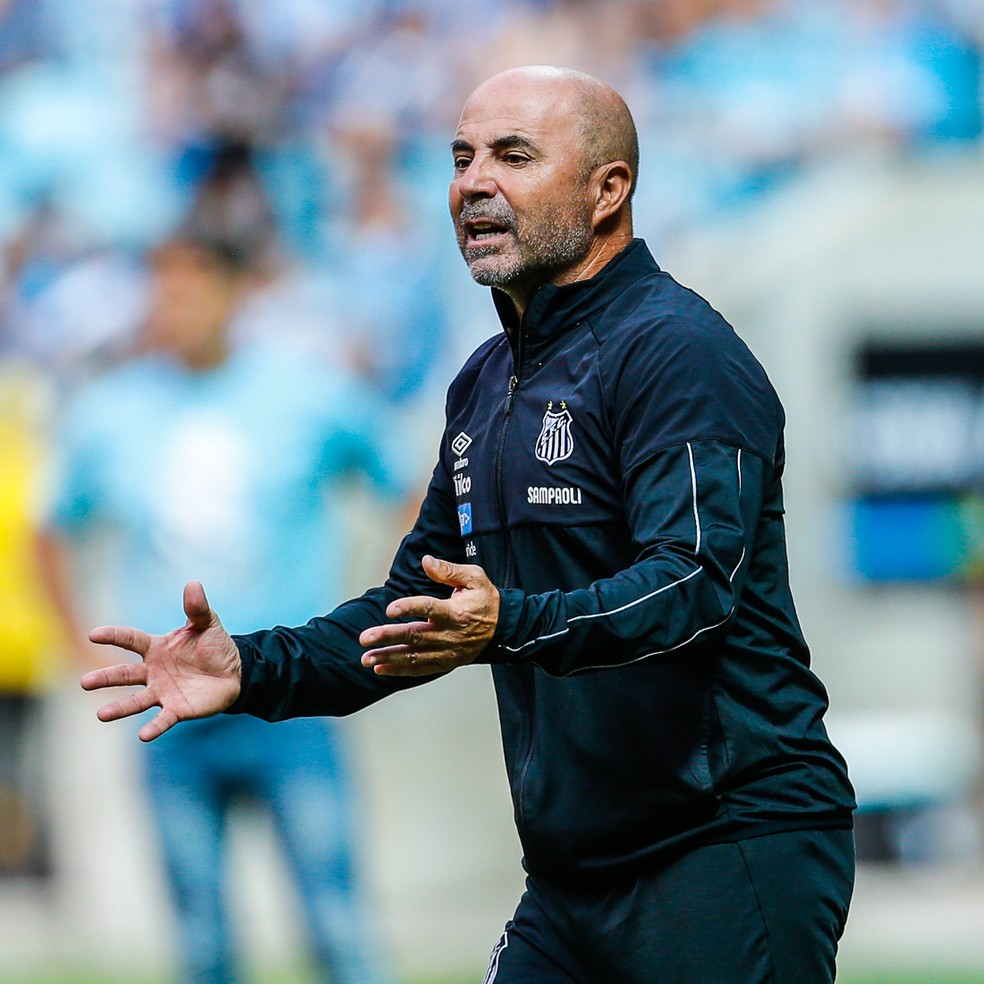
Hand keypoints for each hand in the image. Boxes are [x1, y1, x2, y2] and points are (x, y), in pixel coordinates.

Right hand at [81, 581, 241, 741]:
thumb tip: (193, 584)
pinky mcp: (177, 709)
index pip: (131, 640)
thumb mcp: (208, 623)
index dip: (113, 636)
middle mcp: (153, 671)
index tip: (93, 634)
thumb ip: (197, 607)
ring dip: (120, 708)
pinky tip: (143, 735)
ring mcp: (163, 692)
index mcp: (157, 648)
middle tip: (84, 682)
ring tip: (101, 715)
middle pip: (125, 674)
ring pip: (136, 700)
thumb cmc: (215, 646)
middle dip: (105, 678)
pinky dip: (154, 727)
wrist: (234, 672)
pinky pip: (163, 720)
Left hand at [359, 555, 498, 676]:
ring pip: (414, 656)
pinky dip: (400, 670)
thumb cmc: (486, 599)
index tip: (389, 609)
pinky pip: (420, 669)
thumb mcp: (474, 578)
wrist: (504, 628)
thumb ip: (449, 570)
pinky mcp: (446, 662)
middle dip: (387, 637)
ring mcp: (447, 651)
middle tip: (364, 638)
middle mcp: (450, 634)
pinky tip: (380, 668)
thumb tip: (426, 560)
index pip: (429, 608)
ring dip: (388, 657)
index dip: (408, 608)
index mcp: (456, 612)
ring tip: (366, 658)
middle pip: (415, 636)